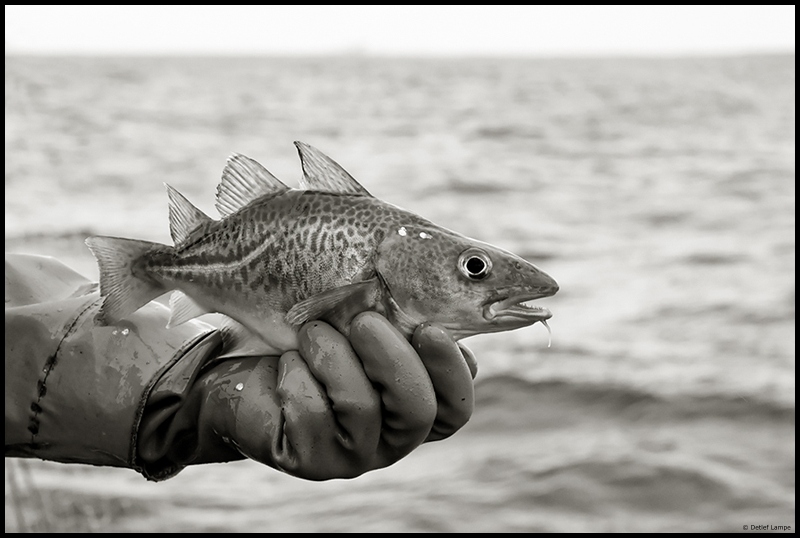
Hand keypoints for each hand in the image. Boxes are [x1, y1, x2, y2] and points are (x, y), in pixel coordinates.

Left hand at [180, 312, 475, 479]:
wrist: (242, 367)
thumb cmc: (313, 336)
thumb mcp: (360, 322)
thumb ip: (401, 322)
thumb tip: (435, 310)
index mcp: (415, 406)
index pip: (455, 407)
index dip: (450, 371)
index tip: (428, 328)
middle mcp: (392, 438)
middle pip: (417, 412)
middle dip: (393, 360)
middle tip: (364, 321)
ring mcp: (352, 455)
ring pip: (362, 409)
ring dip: (334, 357)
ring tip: (311, 331)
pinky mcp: (309, 460)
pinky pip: (312, 415)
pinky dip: (298, 376)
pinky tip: (287, 363)